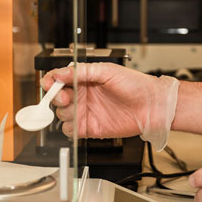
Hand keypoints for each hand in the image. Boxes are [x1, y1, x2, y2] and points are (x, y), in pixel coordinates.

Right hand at [42, 62, 178, 149]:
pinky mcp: (90, 128)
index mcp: (85, 79)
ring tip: (76, 108)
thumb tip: (61, 73)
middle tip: (65, 96)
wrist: (151, 105)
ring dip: (64, 112)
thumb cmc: (135, 85)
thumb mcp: (107, 71)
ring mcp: (85, 112)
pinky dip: (69, 128)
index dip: (51, 81)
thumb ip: (82, 72)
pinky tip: (78, 122)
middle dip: (56, 97)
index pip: (59, 79)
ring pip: (61, 115)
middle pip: (57, 98)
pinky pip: (70, 131)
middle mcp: (83, 96)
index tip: (49, 84)